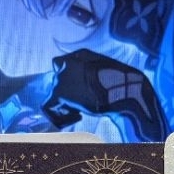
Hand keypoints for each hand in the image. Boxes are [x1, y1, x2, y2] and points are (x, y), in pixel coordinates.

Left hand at [42, 49, 167, 141]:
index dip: (70, 80)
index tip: (80, 92)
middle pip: (57, 81)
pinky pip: (48, 107)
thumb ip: (91, 74)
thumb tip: (85, 87)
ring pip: (53, 95)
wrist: (125, 91)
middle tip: (80, 107)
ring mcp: (62, 76)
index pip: (63, 65)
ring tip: (80, 115)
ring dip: (65, 106)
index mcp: (80, 54)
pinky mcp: (60, 93)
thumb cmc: (122, 84)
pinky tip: (77, 118)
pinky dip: (60, 116)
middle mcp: (68, 62)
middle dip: (67, 96)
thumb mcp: (107, 72)